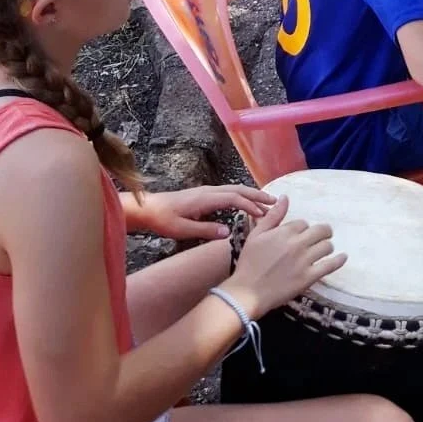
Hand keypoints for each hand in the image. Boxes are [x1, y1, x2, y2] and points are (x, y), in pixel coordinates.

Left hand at [132, 185, 273, 241]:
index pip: (234, 198)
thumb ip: (206, 230)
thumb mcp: (183, 229)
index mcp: (206, 198)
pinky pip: (229, 192)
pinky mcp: (205, 195)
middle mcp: (209, 191)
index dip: (250, 205)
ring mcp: (207, 191)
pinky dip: (242, 196)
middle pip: (238, 189)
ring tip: (266, 202)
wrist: (148, 208)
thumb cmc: (163, 220)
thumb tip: (229, 232)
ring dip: (251, 194)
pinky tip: (246, 203)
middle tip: (275, 203)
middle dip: (257, 195)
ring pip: (234, 189)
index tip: (263, 214)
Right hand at [226, 196, 345, 317]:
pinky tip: (343, 257)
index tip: (300, 236)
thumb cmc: (249, 263)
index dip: (303, 229)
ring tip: (325, 249)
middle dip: (323, 232)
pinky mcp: (308, 277)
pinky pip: (330, 265)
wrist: (247, 293)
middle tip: (323, 236)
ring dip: (328, 246)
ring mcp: (304, 261)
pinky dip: (339, 260)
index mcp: (285, 231)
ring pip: (327, 246)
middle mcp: (297, 243)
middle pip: (321, 231)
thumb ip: (273, 216)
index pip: (304, 223)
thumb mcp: (256, 235)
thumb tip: (285, 197)